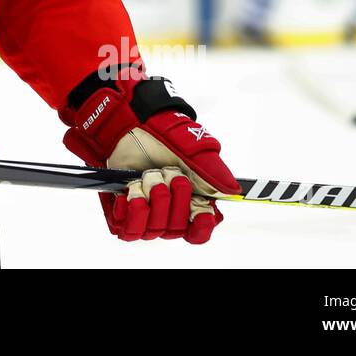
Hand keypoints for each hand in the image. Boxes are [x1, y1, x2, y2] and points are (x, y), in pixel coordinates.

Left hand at [59, 66, 239, 243]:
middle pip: (176, 229)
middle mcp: (167, 211)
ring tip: (146, 177)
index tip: (201, 212)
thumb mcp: (194, 150)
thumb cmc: (164, 136)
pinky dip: (131, 214)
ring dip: (151, 202)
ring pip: (152, 231)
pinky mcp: (122, 211)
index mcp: (189, 201)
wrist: (129, 124)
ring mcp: (144, 212)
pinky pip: (128, 231)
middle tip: (166, 173)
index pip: (199, 231)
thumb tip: (233, 191)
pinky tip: (131, 195)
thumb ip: (214, 171)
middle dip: (172, 200)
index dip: (201, 226)